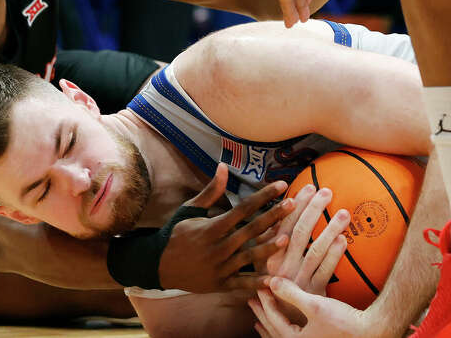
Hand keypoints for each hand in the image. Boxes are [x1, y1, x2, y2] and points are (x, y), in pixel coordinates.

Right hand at [158, 164, 294, 292]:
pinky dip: (257, 283)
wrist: (158, 265)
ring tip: (287, 238)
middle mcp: (218, 247)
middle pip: (251, 230)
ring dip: (269, 248)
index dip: (263, 196)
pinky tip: (273, 280)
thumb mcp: (190, 210)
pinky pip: (241, 284)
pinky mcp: (219, 284)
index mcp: (211, 227)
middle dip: (273, 216)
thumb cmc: (175, 234)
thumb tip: (223, 166)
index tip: (281, 185)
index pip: (243, 208)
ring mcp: (219, 267)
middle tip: (293, 204)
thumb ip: (211, 191)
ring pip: (249, 257)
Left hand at [250, 277, 368, 337]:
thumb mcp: (314, 305)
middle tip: (252, 302)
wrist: (370, 332)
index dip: (265, 302)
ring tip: (261, 320)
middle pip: (273, 332)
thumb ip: (291, 293)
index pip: (273, 319)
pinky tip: (287, 326)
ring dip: (271, 325)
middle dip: (262, 316)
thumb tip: (270, 281)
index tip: (260, 287)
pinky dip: (285, 330)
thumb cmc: (343, 321)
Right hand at [266, 186, 349, 294]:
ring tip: (344, 213)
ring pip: (315, 251)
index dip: (296, 205)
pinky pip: (325, 271)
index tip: (308, 187)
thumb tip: (279, 213)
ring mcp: (298, 280)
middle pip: (300, 233)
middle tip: (327, 191)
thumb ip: (270, 241)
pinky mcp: (313, 293)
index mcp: (269, 255)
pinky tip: (344, 241)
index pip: (283, 224)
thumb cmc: (276, 287)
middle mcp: (282, 266)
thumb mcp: (266, 263)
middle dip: (313, 210)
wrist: (282, 320)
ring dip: (330, 230)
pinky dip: (335, 256)